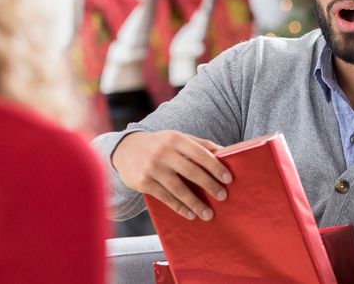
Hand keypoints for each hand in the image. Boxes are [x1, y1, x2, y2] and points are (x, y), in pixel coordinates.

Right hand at [111, 130, 232, 220]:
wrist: (125, 149)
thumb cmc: (160, 144)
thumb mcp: (178, 138)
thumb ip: (200, 145)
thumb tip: (226, 153)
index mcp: (176, 139)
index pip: (200, 154)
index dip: (215, 167)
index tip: (228, 179)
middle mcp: (163, 152)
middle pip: (191, 172)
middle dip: (209, 185)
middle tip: (223, 196)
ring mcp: (152, 168)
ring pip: (178, 189)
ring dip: (195, 203)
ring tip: (208, 214)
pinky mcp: (143, 182)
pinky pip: (165, 197)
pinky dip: (179, 207)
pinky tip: (190, 214)